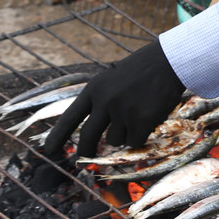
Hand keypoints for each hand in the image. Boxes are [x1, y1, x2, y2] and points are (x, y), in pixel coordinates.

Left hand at [41, 38, 184, 158]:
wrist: (168, 61)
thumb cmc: (141, 71)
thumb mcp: (112, 81)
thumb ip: (101, 103)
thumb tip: (97, 139)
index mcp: (95, 89)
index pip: (71, 117)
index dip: (58, 135)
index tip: (49, 151)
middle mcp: (105, 101)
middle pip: (88, 138)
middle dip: (86, 151)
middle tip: (86, 157)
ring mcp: (122, 111)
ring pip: (115, 141)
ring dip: (125, 134)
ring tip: (138, 114)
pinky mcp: (141, 121)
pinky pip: (134, 142)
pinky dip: (140, 135)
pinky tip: (148, 118)